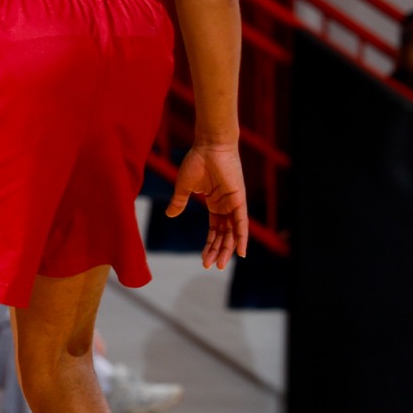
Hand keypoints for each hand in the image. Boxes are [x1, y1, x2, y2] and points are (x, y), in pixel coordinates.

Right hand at [166, 143, 248, 269]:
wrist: (209, 146)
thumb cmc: (197, 161)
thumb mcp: (184, 186)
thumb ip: (179, 202)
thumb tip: (170, 215)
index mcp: (215, 204)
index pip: (215, 230)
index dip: (209, 245)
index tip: (204, 260)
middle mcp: (227, 206)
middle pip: (224, 234)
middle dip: (218, 251)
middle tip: (212, 266)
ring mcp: (234, 204)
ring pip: (232, 232)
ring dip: (227, 249)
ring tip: (221, 264)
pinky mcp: (239, 200)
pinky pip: (242, 223)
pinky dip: (242, 237)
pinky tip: (240, 251)